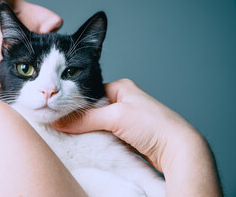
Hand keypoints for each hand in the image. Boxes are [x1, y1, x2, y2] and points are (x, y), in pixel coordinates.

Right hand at [53, 79, 222, 195]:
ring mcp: (126, 118)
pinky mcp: (128, 134)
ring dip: (88, 130)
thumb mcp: (116, 117)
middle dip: (80, 118)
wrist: (177, 148)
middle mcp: (123, 101)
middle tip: (64, 126)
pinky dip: (97, 139)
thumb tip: (59, 121)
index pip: (89, 94)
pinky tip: (88, 143)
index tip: (59, 114)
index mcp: (121, 87)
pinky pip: (105, 134)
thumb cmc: (153, 124)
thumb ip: (85, 118)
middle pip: (92, 109)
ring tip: (73, 136)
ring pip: (98, 123)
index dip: (74, 104)